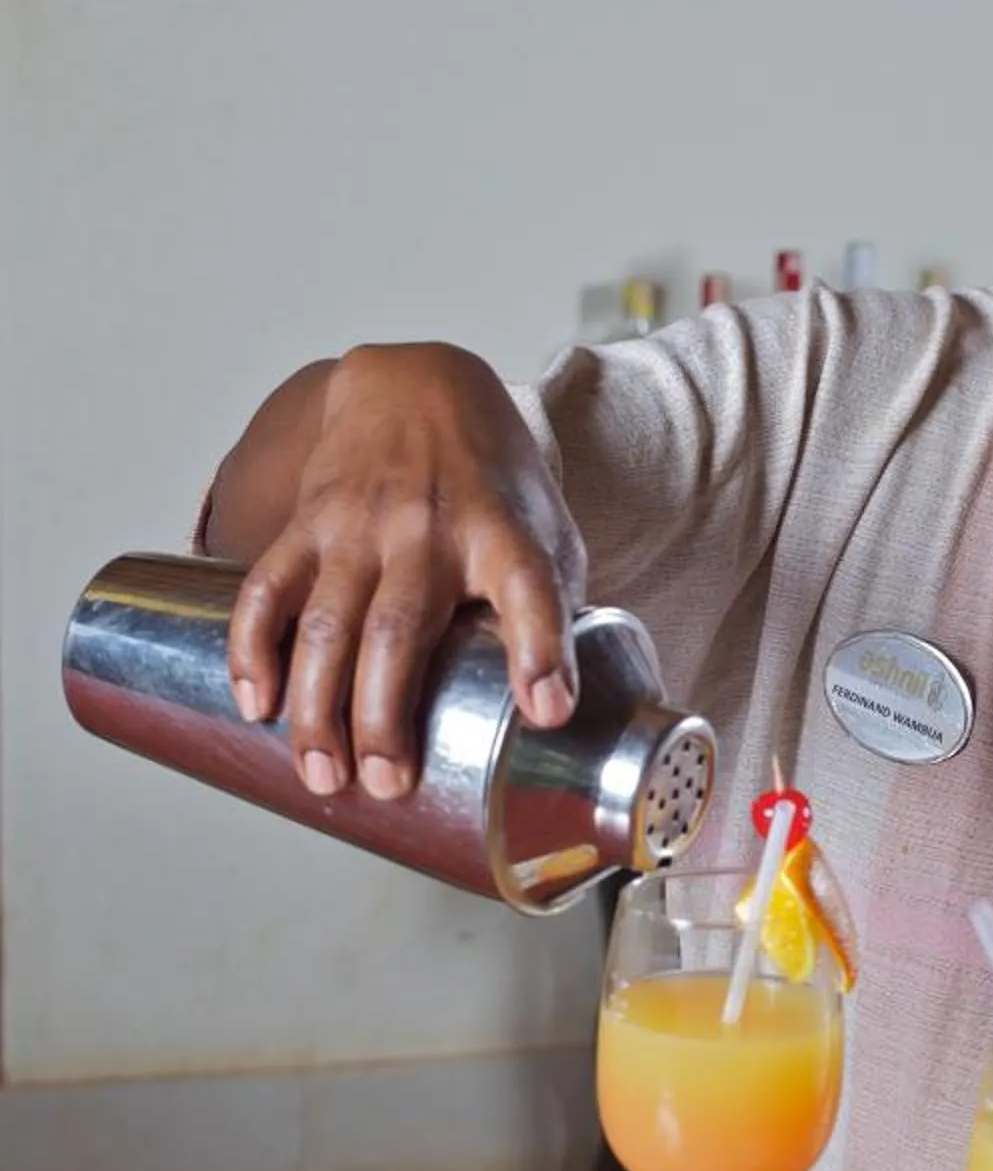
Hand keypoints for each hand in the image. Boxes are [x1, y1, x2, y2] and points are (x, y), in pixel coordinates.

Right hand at [221, 343, 587, 802]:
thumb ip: (555, 610)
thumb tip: (562, 714)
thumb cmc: (492, 481)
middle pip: (402, 628)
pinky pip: (268, 588)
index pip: (530, 585)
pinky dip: (253, 648)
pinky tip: (257, 704)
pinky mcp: (305, 524)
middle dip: (387, 715)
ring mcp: (358, 525)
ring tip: (322, 776)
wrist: (415, 387)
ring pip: (329, 621)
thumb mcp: (546, 528)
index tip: (548, 707)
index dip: (542, 648)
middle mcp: (428, 527)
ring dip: (318, 706)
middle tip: (386, 784)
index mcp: (504, 530)